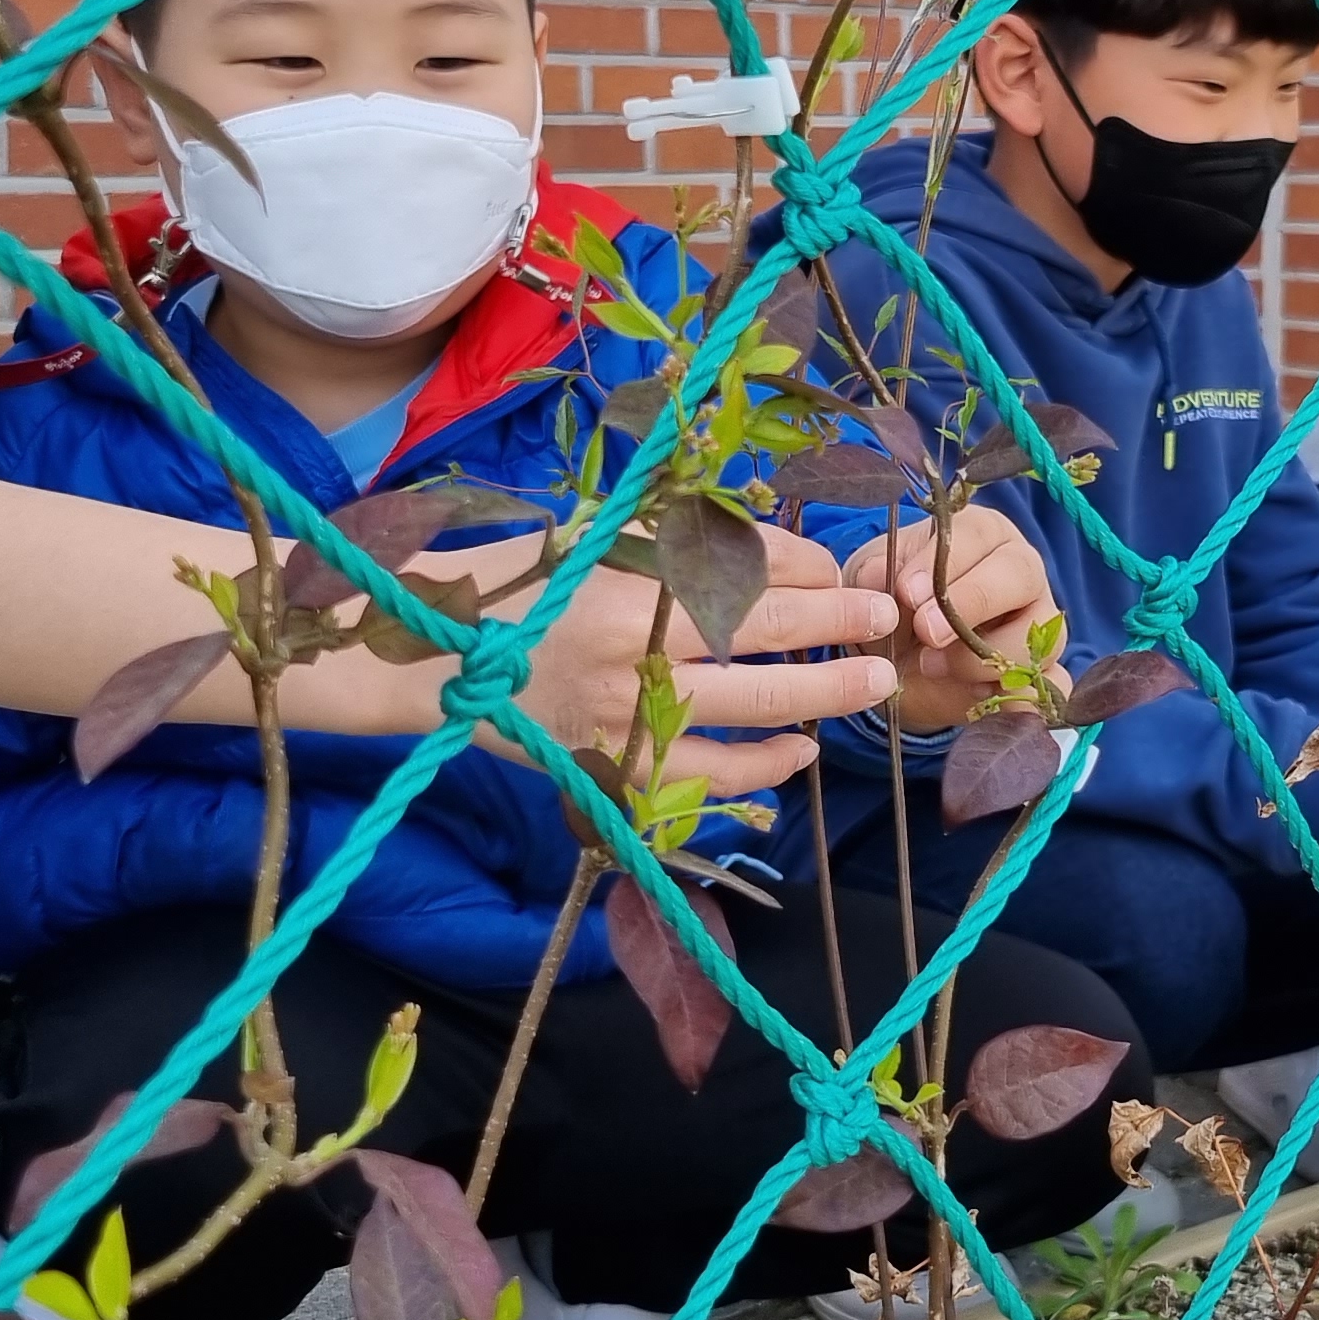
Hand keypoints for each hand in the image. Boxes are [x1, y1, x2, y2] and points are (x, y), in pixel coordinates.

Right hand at [511, 523, 897, 794]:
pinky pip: (709, 780)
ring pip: (750, 715)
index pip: (745, 578)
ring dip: (822, 699)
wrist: (434, 658)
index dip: (807, 573)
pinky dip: (762, 770)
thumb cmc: (517, 583)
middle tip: (884, 619)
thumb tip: (774, 549)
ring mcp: (628, 721)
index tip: (841, 568)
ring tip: (872, 684)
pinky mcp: (618, 770)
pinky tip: (801, 752)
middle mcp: (635, 656)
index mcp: (629, 588)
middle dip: (837, 629)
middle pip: (764, 643)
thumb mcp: (594, 540)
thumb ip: (677, 542)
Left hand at [847, 509, 1059, 731]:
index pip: (978, 535)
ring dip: (981, 659)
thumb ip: (877, 575)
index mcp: (982, 535)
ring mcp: (1039, 625)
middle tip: (927, 633)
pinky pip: (1051, 686)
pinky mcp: (1043, 673)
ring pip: (1035, 636)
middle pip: (1020, 577)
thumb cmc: (892, 602)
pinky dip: (1020, 699)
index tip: (906, 593)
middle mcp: (1020, 573)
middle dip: (971, 605)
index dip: (944, 565)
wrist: (896, 658)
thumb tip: (883, 578)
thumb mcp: (873, 580)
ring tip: (932, 666)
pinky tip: (977, 701)